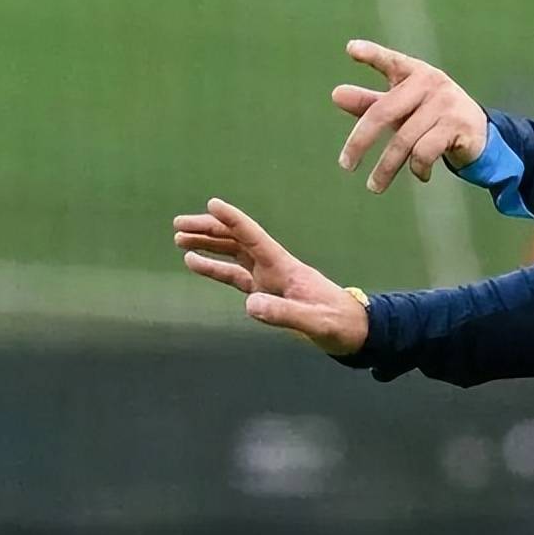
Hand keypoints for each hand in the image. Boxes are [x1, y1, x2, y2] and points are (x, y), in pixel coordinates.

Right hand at [172, 197, 367, 355]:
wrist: (354, 331)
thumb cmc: (339, 323)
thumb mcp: (315, 322)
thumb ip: (284, 314)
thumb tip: (249, 305)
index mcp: (285, 267)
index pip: (254, 237)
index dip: (234, 220)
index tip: (212, 203)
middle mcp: (274, 267)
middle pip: (237, 240)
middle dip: (210, 229)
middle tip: (179, 224)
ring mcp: (269, 278)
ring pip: (233, 253)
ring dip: (208, 243)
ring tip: (179, 238)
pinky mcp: (266, 292)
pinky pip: (234, 275)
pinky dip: (214, 267)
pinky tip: (194, 262)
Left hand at [332, 39, 487, 192]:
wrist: (478, 134)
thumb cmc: (430, 118)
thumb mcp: (400, 110)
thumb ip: (370, 103)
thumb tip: (336, 94)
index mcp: (414, 73)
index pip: (391, 61)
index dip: (372, 54)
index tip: (351, 49)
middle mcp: (430, 82)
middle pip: (384, 112)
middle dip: (361, 141)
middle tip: (345, 165)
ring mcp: (446, 103)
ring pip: (404, 140)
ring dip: (387, 168)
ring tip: (374, 186)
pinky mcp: (458, 125)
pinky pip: (425, 152)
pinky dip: (418, 168)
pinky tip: (420, 175)